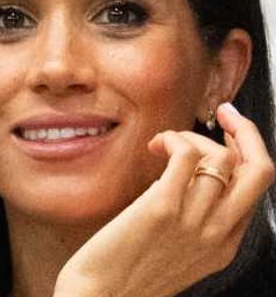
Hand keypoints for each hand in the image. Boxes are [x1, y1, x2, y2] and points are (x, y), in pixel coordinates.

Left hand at [55, 103, 274, 296]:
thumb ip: (196, 222)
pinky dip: (173, 138)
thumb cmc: (127, 272)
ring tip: (163, 144)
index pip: (257, 188)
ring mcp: (193, 222)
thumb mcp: (179, 252)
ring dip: (191, 136)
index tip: (228, 132)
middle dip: (246, 132)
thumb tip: (191, 177)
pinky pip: (185, 156)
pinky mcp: (161, 209)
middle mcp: (217, 234)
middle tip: (224, 114)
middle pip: (260, 170)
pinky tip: (154, 145)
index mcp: (225, 245)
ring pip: (220, 157)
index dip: (246, 152)